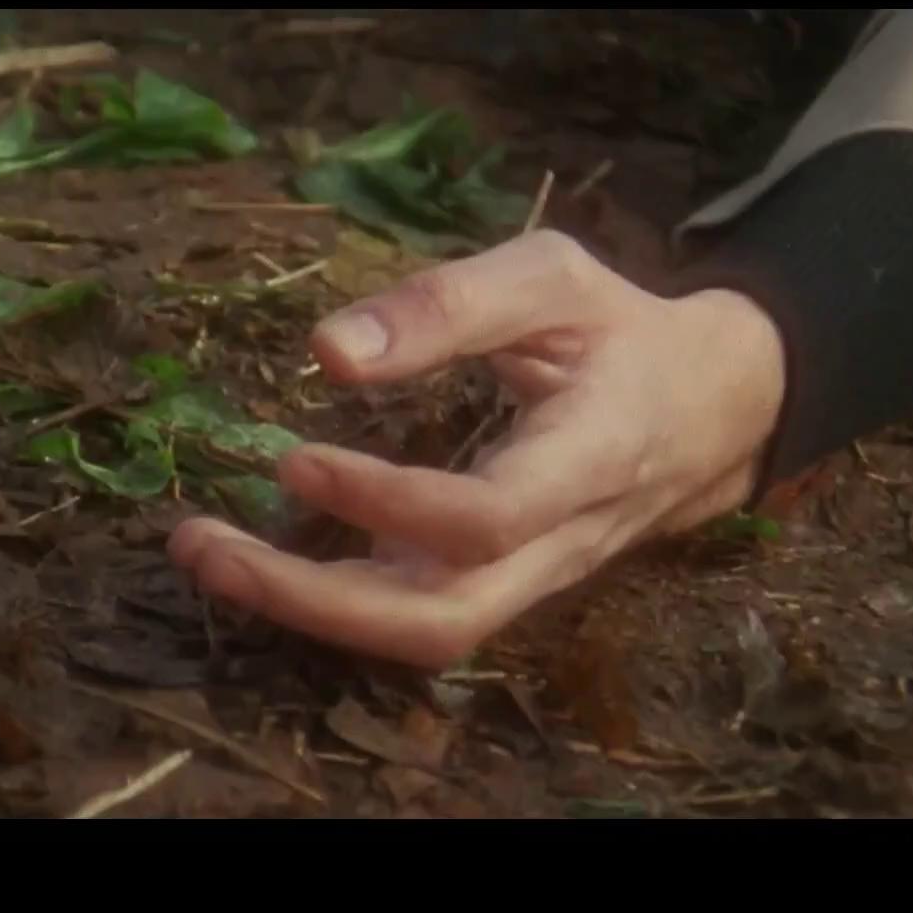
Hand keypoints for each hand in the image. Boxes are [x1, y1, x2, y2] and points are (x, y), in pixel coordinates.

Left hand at [167, 228, 786, 669]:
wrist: (709, 410)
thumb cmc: (621, 332)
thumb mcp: (552, 278)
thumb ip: (448, 305)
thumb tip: (327, 352)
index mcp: (591, 458)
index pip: (488, 517)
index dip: (388, 503)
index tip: (294, 459)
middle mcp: (561, 543)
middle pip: (443, 618)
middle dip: (314, 601)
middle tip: (202, 546)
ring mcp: (530, 579)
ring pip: (426, 635)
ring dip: (306, 609)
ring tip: (205, 553)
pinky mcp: (501, 584)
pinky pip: (418, 616)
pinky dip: (331, 598)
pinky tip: (259, 553)